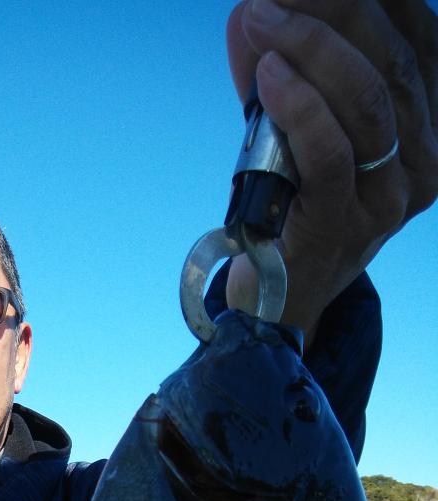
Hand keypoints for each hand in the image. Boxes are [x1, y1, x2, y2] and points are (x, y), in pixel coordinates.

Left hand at [223, 0, 437, 342]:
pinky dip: (299, 106)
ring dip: (309, 48)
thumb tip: (251, 13)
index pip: (419, 38)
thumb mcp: (295, 131)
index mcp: (428, 128)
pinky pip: (330, 152)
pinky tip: (267, 74)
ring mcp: (389, 199)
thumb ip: (281, 73)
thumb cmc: (288, 209)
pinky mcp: (343, 225)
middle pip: (392, 60)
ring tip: (261, 21)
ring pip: (365, 100)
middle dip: (334, 10)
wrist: (272, 301)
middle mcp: (424, 162)